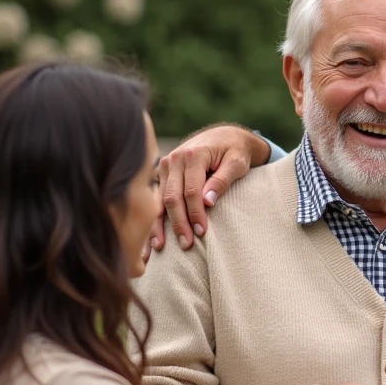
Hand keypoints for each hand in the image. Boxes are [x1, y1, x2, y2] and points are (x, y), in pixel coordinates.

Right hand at [146, 124, 268, 258]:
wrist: (223, 136)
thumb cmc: (234, 151)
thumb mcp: (237, 163)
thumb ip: (222, 180)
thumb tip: (208, 202)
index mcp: (193, 154)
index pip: (191, 190)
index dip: (196, 213)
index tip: (202, 232)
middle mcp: (174, 159)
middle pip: (172, 197)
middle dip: (178, 223)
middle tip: (186, 244)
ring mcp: (165, 166)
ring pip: (159, 199)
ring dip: (159, 225)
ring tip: (159, 248)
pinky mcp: (161, 174)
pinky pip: (155, 199)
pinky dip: (152, 218)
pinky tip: (148, 238)